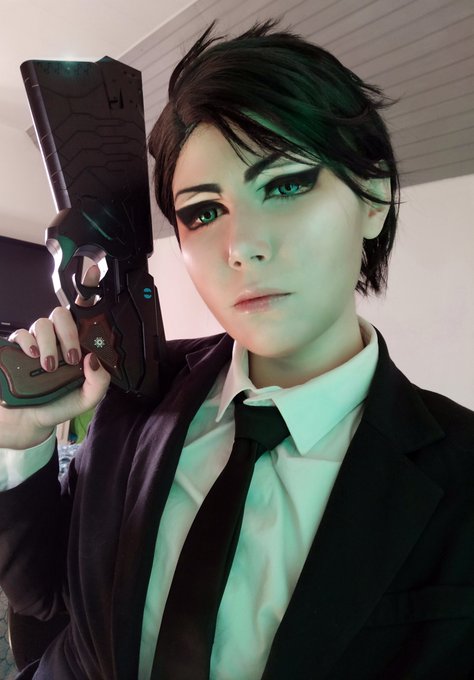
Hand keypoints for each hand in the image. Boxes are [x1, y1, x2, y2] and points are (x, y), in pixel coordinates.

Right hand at [0, 264, 110, 449]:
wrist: (28, 421)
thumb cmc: (58, 405)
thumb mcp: (85, 400)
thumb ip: (98, 384)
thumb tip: (94, 359)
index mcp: (78, 345)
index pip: (85, 313)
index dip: (88, 288)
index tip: (92, 270)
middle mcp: (58, 338)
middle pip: (62, 314)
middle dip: (69, 332)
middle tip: (71, 357)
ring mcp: (36, 341)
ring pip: (42, 323)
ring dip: (49, 343)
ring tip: (50, 366)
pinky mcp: (16, 348)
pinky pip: (21, 333)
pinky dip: (28, 342)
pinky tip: (32, 357)